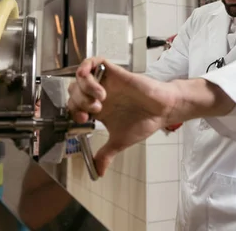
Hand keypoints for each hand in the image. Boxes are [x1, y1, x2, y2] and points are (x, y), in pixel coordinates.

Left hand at [67, 57, 176, 175]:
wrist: (162, 110)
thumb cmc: (144, 122)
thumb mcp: (119, 141)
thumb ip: (105, 154)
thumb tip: (98, 173)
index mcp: (97, 109)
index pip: (74, 106)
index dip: (73, 112)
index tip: (85, 121)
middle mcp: (99, 94)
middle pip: (74, 91)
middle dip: (79, 101)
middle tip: (94, 110)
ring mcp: (106, 82)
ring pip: (81, 77)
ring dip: (85, 88)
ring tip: (101, 98)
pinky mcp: (115, 72)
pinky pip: (94, 61)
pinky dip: (87, 67)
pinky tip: (92, 79)